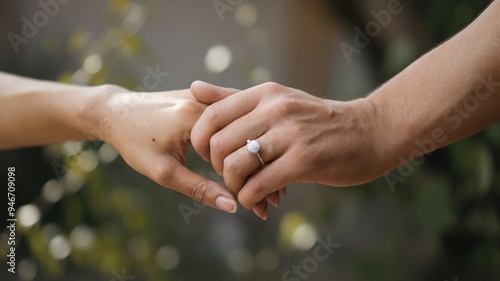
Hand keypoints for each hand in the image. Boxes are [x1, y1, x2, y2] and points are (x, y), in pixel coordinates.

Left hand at [87, 86, 237, 213]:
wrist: (114, 112)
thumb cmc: (134, 143)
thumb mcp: (164, 172)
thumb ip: (199, 189)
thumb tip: (231, 205)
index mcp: (194, 116)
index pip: (236, 145)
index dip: (243, 169)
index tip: (247, 190)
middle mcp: (203, 100)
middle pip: (243, 129)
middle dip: (252, 155)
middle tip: (258, 180)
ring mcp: (203, 94)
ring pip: (238, 119)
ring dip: (246, 140)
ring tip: (248, 166)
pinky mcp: (200, 94)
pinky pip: (227, 112)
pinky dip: (235, 129)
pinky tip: (239, 146)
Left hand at [191, 81, 386, 211]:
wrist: (370, 132)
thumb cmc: (318, 120)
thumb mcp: (278, 100)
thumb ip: (234, 97)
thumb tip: (194, 87)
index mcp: (265, 93)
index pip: (210, 115)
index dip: (201, 142)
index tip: (212, 156)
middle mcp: (276, 109)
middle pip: (219, 145)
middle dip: (217, 168)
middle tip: (231, 176)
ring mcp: (291, 135)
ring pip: (235, 166)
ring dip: (233, 186)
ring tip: (245, 190)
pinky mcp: (304, 161)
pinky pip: (258, 185)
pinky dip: (250, 199)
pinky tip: (258, 201)